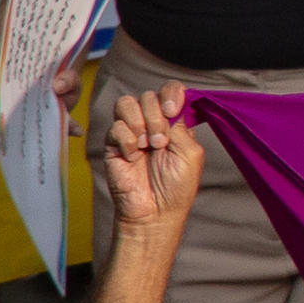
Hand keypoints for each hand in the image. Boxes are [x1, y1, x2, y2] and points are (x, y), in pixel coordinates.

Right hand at [98, 85, 204, 234]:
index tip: (172, 110)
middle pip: (148, 96)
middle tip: (160, 142)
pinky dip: (126, 140)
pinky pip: (115, 126)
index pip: (170, 91)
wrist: (154, 211)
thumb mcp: (190, 153)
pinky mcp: (113, 143)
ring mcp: (132, 132)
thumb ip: (182, 126)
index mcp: (175, 123)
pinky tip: (133, 156)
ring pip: (127, 103)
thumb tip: (169, 105)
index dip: (171, 94)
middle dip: (156, 116)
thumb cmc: (176, 186)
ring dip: (140, 123)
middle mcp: (152, 123)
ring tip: (147, 146)